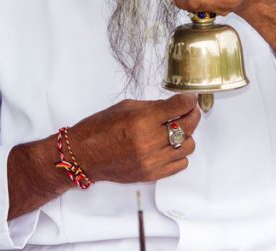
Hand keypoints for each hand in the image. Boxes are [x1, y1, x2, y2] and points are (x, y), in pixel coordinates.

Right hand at [68, 93, 200, 182]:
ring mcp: (152, 161)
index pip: (179, 107)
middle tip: (189, 111)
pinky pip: (180, 164)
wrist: (83, 156)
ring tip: (175, 130)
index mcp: (142, 121)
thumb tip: (175, 105)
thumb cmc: (100, 129)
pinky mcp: (151, 175)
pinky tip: (169, 147)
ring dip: (185, 136)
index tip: (190, 99)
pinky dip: (179, 154)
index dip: (189, 100)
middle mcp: (149, 142)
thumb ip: (154, 106)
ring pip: (188, 147)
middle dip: (192, 115)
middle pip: (188, 126)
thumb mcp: (127, 107)